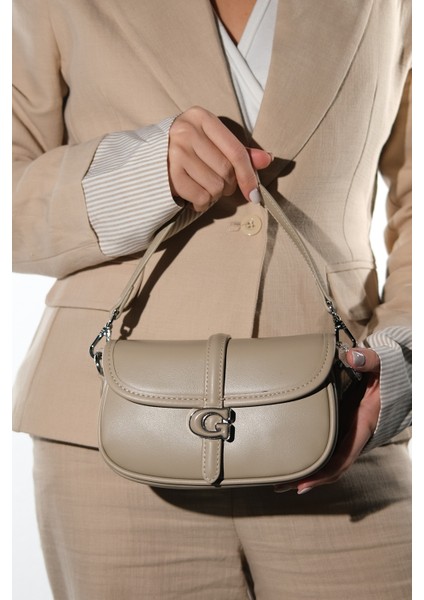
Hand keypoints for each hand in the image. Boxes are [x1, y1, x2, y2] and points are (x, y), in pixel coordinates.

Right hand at [168, 106, 272, 211]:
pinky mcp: (169, 175)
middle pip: (226, 171)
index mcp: (201, 118)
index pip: (235, 151)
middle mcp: (187, 132)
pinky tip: (194, 197)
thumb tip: (267, 159)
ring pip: (215, 186)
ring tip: (202, 187)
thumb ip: (238, 151)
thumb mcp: (210, 142)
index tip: (254, 192)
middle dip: (227, 185)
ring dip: (214, 195)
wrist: (146, 159)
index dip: (249, 175)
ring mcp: (175, 153)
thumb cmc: (186, 150)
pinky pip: (200, 197)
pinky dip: (202, 203)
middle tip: (217, 184)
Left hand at [275, 348, 380, 494]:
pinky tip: (293, 456)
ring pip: (326, 459)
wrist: (397, 378)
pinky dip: (311, 456)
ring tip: (279, 477)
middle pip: (329, 467)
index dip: (322, 475)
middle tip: (279, 486)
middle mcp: (354, 435)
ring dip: (305, 470)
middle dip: (306, 479)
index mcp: (362, 427)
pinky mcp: (342, 426)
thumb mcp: (380, 365)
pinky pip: (326, 447)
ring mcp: (347, 432)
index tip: (302, 485)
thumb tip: (352, 357)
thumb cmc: (387, 373)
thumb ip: (367, 360)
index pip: (341, 459)